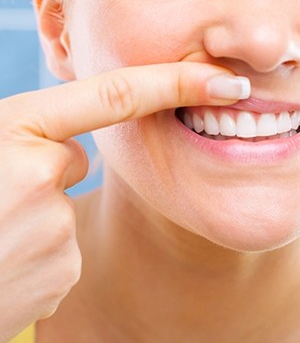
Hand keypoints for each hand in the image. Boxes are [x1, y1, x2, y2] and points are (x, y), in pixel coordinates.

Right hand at [0, 63, 248, 340]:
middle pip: (72, 160)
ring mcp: (52, 228)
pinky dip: (36, 252)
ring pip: (64, 208)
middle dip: (43, 173)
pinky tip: (1, 262)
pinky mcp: (62, 271)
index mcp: (12, 128)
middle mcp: (38, 174)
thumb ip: (22, 136)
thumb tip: (68, 155)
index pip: (115, 95)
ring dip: (33, 218)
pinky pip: (64, 248)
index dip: (175, 81)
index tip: (225, 80)